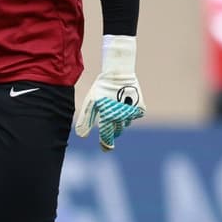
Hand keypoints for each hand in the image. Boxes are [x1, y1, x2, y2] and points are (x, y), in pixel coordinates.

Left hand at [74, 35, 145, 150]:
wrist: (118, 73)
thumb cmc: (101, 87)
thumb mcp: (91, 102)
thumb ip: (86, 120)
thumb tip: (81, 136)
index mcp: (107, 117)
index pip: (107, 137)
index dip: (106, 145)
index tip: (106, 148)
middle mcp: (121, 118)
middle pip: (117, 132)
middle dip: (112, 130)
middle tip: (109, 123)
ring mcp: (132, 113)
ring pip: (125, 123)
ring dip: (120, 121)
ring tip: (115, 109)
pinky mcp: (140, 108)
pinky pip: (134, 116)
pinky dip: (129, 112)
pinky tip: (124, 104)